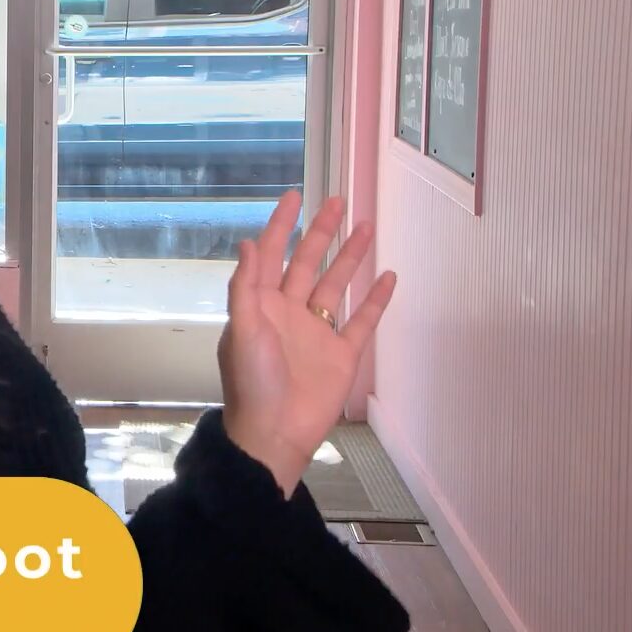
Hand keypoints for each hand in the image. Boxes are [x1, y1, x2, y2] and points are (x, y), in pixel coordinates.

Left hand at [219, 191, 395, 493]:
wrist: (275, 434)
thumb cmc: (252, 385)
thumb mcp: (243, 330)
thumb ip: (246, 287)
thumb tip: (250, 242)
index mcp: (261, 305)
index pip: (272, 255)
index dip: (282, 225)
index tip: (294, 196)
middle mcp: (289, 313)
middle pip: (307, 262)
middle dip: (322, 232)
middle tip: (338, 202)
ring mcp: (317, 333)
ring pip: (336, 285)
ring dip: (350, 257)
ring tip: (367, 227)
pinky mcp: (341, 355)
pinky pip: (362, 320)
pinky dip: (375, 299)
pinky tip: (388, 276)